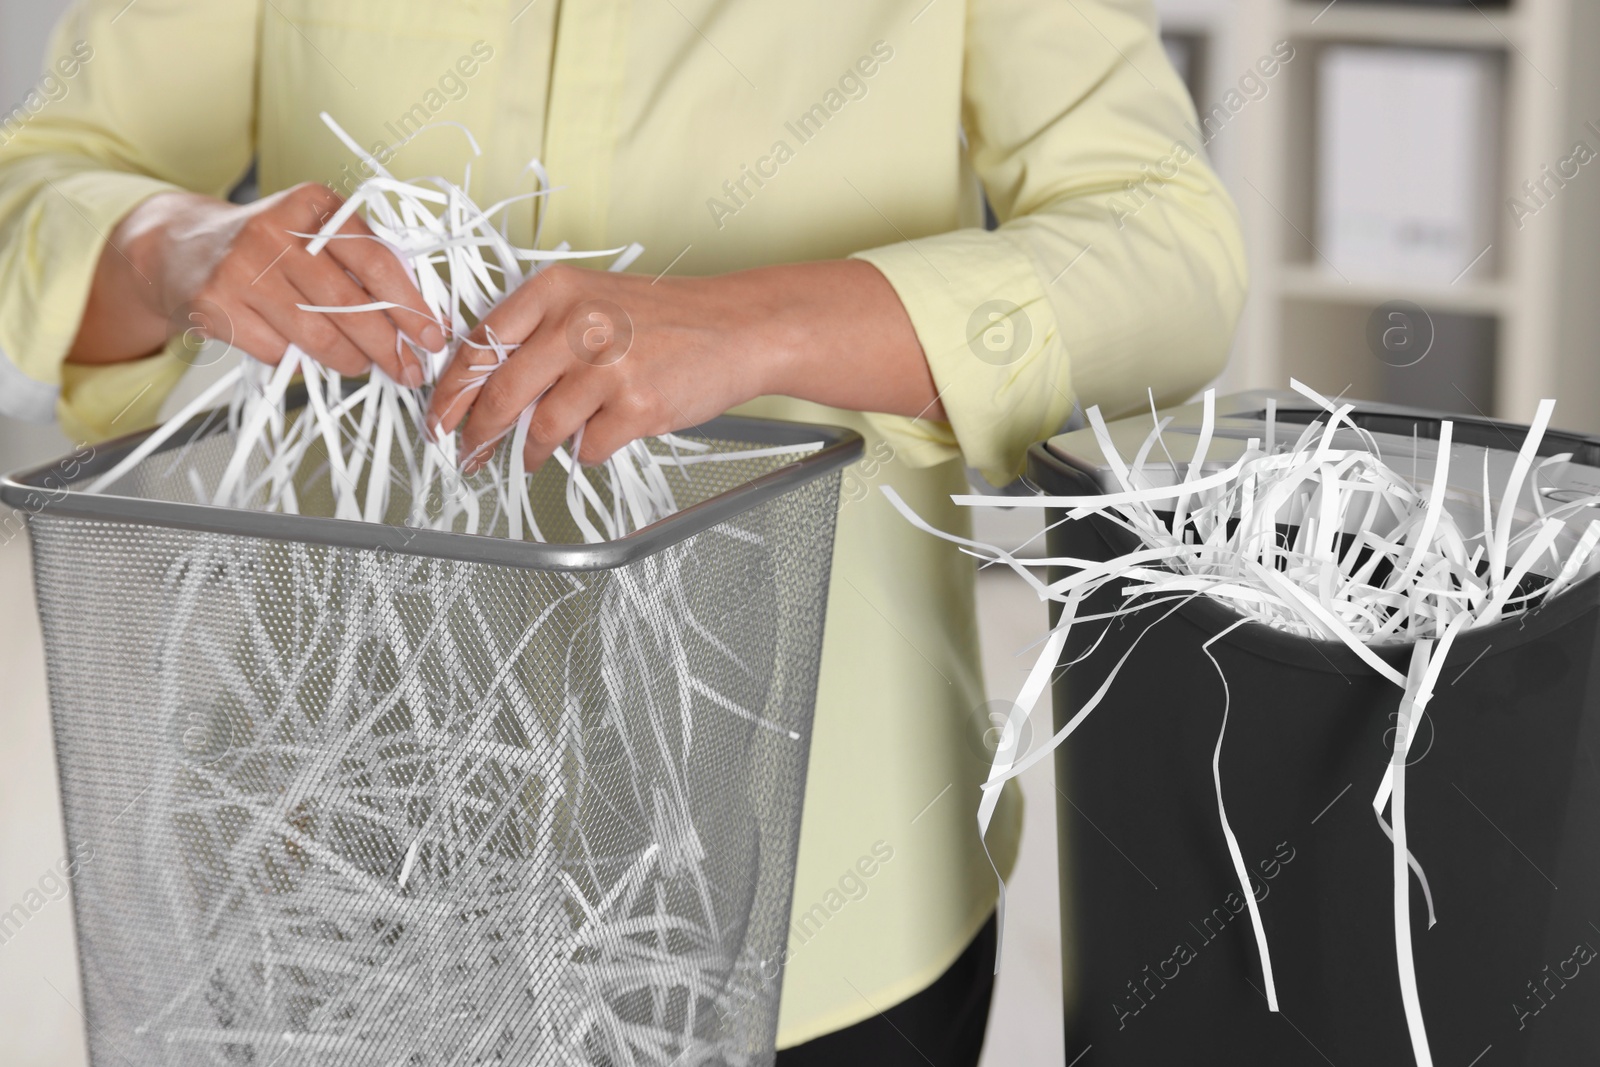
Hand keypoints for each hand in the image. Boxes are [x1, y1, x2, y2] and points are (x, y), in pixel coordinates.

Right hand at [71, 183, 444, 381]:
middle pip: (350, 305)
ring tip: (364, 365)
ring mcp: (241, 270)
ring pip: (318, 335)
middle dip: (390, 346)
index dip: (411, 304)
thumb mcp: (314, 230)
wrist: (178, 247)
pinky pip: (278, 352)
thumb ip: (362, 260)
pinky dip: (299, 361)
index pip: (375, 259)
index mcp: (312, 205)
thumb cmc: (268, 245)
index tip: (433, 336)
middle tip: (410, 370)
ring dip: (352, 361)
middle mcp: (274, 232)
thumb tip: (421, 317)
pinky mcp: (215, 306)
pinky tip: (303, 354)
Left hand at [426, 258, 940, 470]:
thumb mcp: (592, 301)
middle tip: (467, 455)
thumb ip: (539, 335)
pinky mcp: (636, 405)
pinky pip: (588, 448)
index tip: (439, 419)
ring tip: (533, 458)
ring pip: (542, 428)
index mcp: (554, 289)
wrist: (738, 327)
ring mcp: (608, 365)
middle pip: (500, 391)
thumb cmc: (666, 320)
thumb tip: (483, 390)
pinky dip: (586, 452)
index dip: (450, 391)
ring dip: (532, 451)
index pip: (479, 344)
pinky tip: (599, 439)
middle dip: (476, 434)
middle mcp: (576, 322)